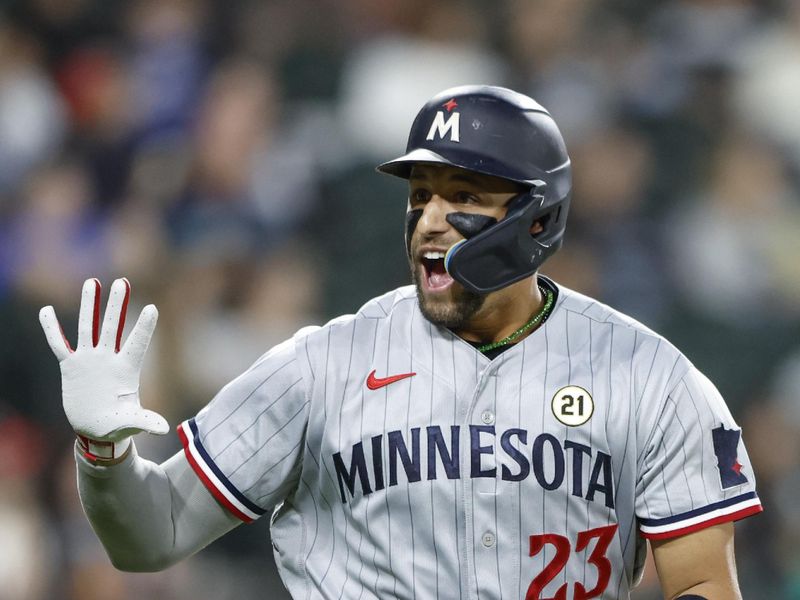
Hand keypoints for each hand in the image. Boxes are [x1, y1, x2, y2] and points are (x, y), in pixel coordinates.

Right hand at [40, 278, 167, 458]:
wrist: (97, 430)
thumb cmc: (118, 425)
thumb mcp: (132, 422)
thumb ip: (145, 420)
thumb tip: (163, 427)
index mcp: (126, 369)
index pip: (137, 343)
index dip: (144, 327)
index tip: (154, 308)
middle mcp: (108, 359)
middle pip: (113, 326)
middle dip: (117, 304)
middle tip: (122, 281)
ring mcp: (89, 360)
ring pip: (88, 327)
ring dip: (90, 305)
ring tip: (92, 282)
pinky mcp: (71, 366)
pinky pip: (58, 344)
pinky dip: (52, 328)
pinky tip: (46, 310)